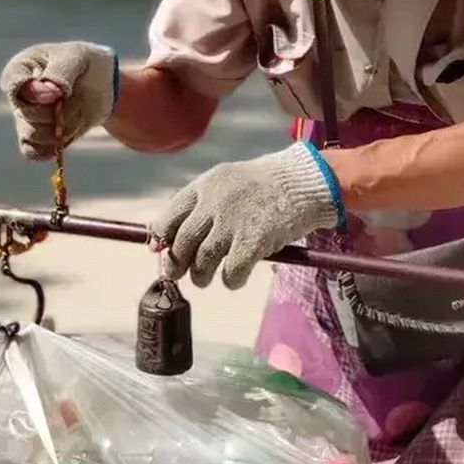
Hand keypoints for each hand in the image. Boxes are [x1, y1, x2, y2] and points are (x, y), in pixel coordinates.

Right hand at [0, 42, 116, 159]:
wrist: (101, 83)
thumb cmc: (84, 63)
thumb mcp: (77, 57)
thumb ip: (60, 71)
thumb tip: (50, 92)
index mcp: (21, 67)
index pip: (14, 83)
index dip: (35, 92)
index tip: (58, 92)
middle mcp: (18, 95)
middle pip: (29, 114)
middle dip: (58, 110)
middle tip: (75, 97)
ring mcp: (25, 118)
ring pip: (36, 135)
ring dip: (65, 126)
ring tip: (78, 110)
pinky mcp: (37, 138)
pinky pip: (34, 152)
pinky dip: (55, 146)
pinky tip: (70, 132)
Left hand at [150, 143, 343, 288]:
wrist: (302, 182)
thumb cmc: (263, 185)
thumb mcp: (225, 183)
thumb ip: (197, 207)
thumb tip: (161, 242)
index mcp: (203, 186)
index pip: (168, 217)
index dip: (161, 239)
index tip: (161, 250)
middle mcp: (213, 204)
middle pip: (183, 244)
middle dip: (177, 264)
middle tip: (182, 274)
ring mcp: (233, 224)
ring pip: (202, 262)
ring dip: (201, 276)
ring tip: (207, 278)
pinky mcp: (253, 242)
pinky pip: (232, 273)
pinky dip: (231, 280)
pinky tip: (235, 278)